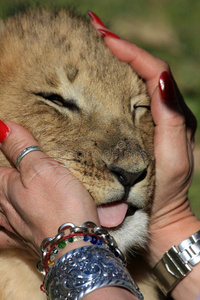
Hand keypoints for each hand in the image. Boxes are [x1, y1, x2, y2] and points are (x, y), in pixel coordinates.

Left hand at [0, 121, 98, 255]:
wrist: (77, 245)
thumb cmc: (61, 205)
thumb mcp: (41, 167)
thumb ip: (20, 147)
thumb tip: (2, 127)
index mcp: (6, 187)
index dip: (2, 150)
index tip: (5, 140)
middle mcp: (5, 207)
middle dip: (3, 176)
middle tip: (13, 174)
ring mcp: (14, 226)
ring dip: (0, 202)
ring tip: (8, 198)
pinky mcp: (27, 241)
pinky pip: (2, 237)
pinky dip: (1, 231)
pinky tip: (5, 226)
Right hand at [89, 11, 199, 257]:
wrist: (163, 214)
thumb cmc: (167, 190)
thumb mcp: (173, 157)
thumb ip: (171, 120)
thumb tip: (159, 79)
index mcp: (176, 115)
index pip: (155, 71)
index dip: (132, 52)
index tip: (106, 40)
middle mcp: (168, 112)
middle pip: (147, 70)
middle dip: (124, 50)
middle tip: (98, 36)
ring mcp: (155, 119)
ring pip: (138, 81)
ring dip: (119, 62)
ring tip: (98, 50)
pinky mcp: (143, 128)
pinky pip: (131, 98)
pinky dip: (117, 83)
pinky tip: (102, 80)